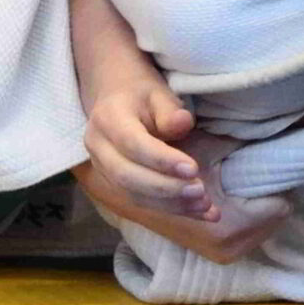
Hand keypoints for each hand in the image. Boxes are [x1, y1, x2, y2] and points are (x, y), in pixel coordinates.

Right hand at [82, 75, 206, 216]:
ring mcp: (102, 169)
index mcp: (107, 119)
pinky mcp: (114, 184)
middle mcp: (98, 147)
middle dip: (166, 188)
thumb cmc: (141, 94)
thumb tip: (182, 123)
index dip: (162, 160)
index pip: (132, 145)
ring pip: (133, 195)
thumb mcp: (158, 93)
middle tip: (200, 191)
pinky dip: (172, 208)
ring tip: (205, 205)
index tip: (193, 169)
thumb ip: (169, 110)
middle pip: (127, 176)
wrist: (117, 98)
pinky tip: (200, 211)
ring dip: (171, 204)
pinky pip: (141, 201)